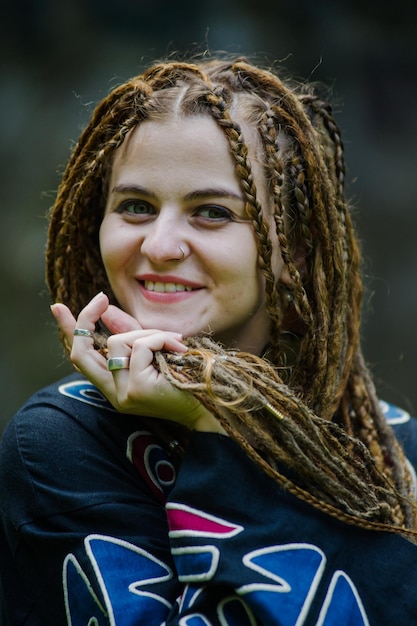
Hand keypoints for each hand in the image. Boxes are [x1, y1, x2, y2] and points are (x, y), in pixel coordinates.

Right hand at [51, 293, 225, 432]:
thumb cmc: (186, 380)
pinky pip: (141, 346)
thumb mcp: (155, 353)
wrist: (212, 407)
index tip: (57, 307)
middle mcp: (113, 393)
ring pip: (119, 342)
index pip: (81, 358)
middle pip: (81, 353)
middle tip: (99, 298)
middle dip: (85, 320)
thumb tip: (107, 311)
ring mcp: (123, 393)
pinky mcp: (137, 389)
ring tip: (174, 344)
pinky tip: (179, 350)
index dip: (68, 332)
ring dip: (148, 333)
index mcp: (115, 385)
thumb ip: (130, 334)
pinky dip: (160, 339)